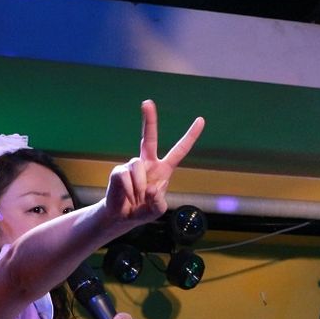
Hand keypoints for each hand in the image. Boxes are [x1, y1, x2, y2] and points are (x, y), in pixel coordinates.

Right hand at [103, 100, 203, 226]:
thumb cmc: (143, 210)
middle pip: (149, 138)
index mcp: (163, 169)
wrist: (122, 217)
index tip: (200, 120)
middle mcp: (148, 163)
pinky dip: (129, 191)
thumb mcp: (157, 209)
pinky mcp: (118, 171)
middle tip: (147, 102)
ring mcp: (132, 166)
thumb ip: (158, 201)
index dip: (190, 136)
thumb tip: (151, 188)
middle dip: (149, 120)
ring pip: (138, 168)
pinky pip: (126, 178)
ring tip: (137, 199)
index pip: (179, 150)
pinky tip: (128, 197)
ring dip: (139, 188)